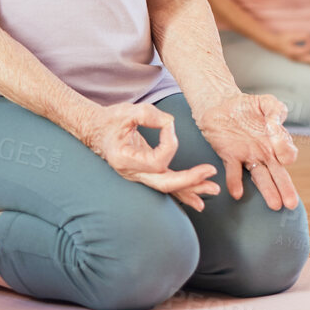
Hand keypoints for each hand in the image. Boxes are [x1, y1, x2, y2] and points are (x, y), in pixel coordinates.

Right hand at [80, 102, 219, 211]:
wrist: (96, 130)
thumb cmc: (111, 120)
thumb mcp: (128, 111)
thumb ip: (149, 115)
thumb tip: (170, 123)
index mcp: (124, 160)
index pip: (157, 160)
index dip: (169, 143)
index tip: (168, 124)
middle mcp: (131, 173)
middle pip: (164, 184)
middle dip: (189, 180)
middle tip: (210, 172)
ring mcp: (138, 176)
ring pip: (167, 188)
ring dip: (192, 189)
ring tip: (213, 190)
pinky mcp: (146, 174)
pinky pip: (166, 185)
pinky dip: (183, 190)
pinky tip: (199, 198)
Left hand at [192, 92, 300, 210]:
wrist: (220, 104)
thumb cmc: (247, 105)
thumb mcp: (267, 103)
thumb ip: (276, 112)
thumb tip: (276, 127)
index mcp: (276, 142)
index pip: (288, 154)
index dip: (286, 153)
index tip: (284, 155)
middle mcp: (264, 153)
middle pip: (278, 174)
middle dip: (286, 189)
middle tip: (291, 203)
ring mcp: (248, 156)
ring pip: (260, 177)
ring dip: (267, 191)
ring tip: (274, 205)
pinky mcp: (229, 155)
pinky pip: (233, 171)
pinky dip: (235, 182)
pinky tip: (237, 193)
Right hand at [269, 31, 309, 64]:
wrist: (273, 43)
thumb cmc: (282, 38)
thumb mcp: (291, 35)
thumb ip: (301, 36)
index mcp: (294, 52)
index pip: (306, 49)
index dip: (309, 42)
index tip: (308, 35)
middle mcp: (295, 58)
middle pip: (308, 60)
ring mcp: (294, 59)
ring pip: (306, 61)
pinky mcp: (295, 58)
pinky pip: (304, 60)